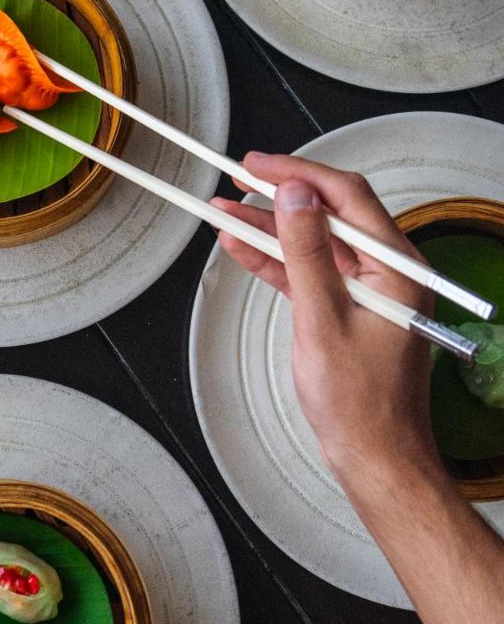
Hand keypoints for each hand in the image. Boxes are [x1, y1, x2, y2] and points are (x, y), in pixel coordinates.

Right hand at [212, 152, 439, 487]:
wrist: (373, 458)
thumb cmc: (361, 405)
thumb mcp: (323, 319)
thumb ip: (307, 252)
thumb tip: (296, 196)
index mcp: (398, 268)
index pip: (347, 197)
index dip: (299, 174)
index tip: (259, 166)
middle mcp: (388, 272)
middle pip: (328, 215)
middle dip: (279, 196)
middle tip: (238, 179)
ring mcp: (367, 290)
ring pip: (312, 242)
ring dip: (269, 228)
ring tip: (225, 211)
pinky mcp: (346, 308)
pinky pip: (307, 271)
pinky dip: (275, 260)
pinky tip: (241, 247)